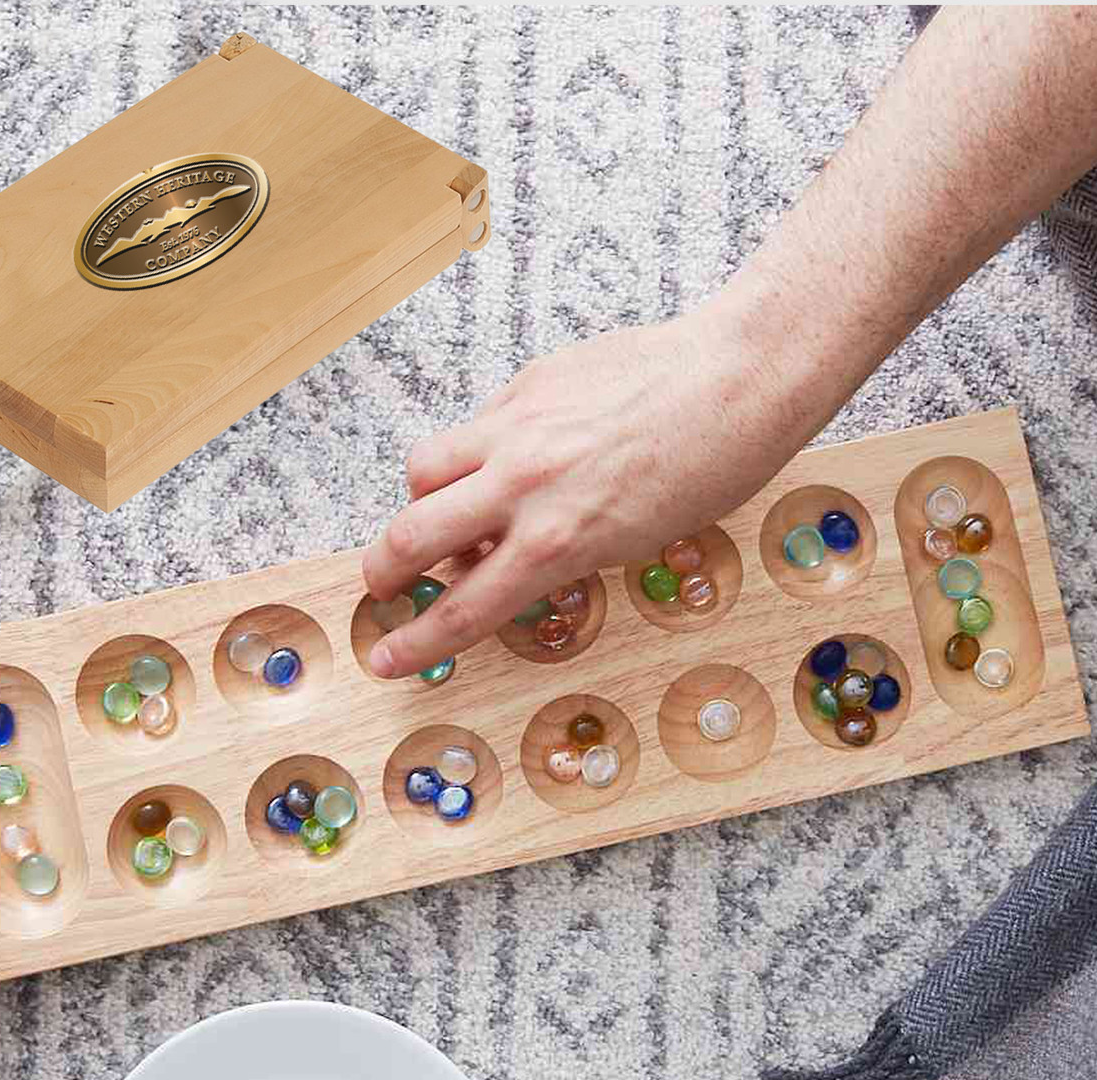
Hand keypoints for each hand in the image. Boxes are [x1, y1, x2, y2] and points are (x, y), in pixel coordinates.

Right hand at [362, 290, 813, 676]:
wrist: (739, 378)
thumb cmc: (710, 469)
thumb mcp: (629, 543)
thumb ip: (551, 556)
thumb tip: (496, 562)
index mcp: (558, 542)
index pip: (463, 608)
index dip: (415, 643)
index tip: (385, 656)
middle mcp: (525, 485)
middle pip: (411, 537)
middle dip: (383, 571)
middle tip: (383, 585)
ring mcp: (519, 427)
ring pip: (422, 470)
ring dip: (420, 501)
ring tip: (448, 511)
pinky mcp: (527, 382)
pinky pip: (474, 426)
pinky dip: (475, 454)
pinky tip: (512, 459)